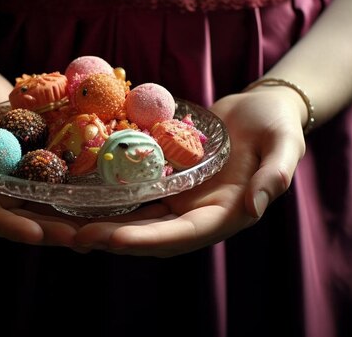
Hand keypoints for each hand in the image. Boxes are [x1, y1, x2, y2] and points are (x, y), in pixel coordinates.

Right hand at [0, 65, 82, 246]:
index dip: (11, 227)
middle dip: (50, 231)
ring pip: (44, 206)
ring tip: (100, 229)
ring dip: (70, 219)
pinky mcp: (34, 164)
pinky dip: (76, 190)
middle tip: (80, 240)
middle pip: (22, 218)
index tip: (36, 233)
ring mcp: (14, 181)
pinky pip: (55, 180)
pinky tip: (104, 196)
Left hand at [73, 89, 306, 256]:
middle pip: (151, 234)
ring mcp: (180, 200)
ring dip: (104, 224)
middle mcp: (197, 214)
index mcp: (225, 214)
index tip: (114, 240)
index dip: (148, 240)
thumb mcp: (284, 145)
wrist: (260, 111)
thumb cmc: (277, 126)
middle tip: (75, 237)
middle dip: (114, 238)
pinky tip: (81, 195)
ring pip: (137, 218)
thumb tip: (254, 208)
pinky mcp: (168, 183)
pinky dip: (110, 199)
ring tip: (67, 225)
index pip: (183, 235)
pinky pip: (136, 194)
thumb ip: (274, 176)